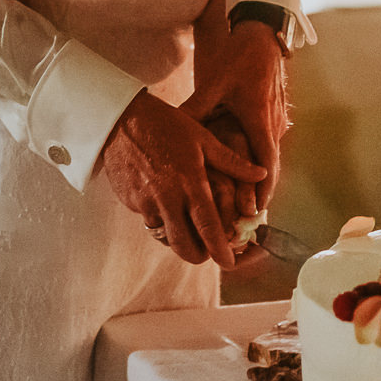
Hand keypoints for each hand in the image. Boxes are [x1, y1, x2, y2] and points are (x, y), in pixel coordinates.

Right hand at [101, 91, 265, 270]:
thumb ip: (231, 162)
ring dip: (179, 238)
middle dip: (199, 255)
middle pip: (184, 245)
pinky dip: (162, 219)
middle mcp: (167, 197)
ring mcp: (145, 202)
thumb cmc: (165, 124)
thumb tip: (260, 175)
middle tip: (208, 251)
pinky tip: (166, 202)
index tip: (230, 262)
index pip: (208, 227)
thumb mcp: (202, 138)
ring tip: (188, 224)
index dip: (220, 250)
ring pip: (166, 237)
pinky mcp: (130, 202)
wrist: (120, 118)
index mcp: (189, 182)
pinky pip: (149, 220)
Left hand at [182, 20, 287, 209]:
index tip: (256, 210)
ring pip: (270, 157)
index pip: (265, 163)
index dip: (262, 189)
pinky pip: (269, 144)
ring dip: (261, 179)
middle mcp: (271, 124)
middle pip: (270, 167)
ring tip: (248, 204)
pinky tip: (249, 173)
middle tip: (249, 217)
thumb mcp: (214, 82)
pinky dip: (261, 163)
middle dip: (261, 193)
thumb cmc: (239, 57)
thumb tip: (172, 125)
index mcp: (257, 119)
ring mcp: (277, 119)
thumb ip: (196, 107)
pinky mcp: (275, 114)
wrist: (263, 35)